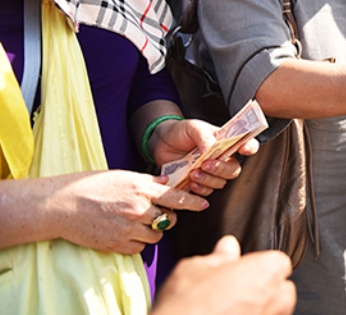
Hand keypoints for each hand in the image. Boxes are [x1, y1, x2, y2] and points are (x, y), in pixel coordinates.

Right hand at [48, 169, 209, 253]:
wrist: (63, 205)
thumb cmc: (92, 186)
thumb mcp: (123, 176)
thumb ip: (148, 181)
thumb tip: (167, 182)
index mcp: (142, 189)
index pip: (176, 197)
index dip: (193, 202)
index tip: (204, 204)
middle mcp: (139, 209)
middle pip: (170, 219)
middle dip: (168, 217)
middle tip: (157, 213)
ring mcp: (128, 228)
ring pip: (157, 235)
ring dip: (153, 230)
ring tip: (136, 222)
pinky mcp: (118, 244)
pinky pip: (140, 247)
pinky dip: (137, 242)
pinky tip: (125, 232)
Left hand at [150, 119, 259, 195]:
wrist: (161, 143)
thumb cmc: (181, 132)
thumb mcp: (192, 127)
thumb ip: (204, 136)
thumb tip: (211, 149)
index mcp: (226, 142)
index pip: (246, 144)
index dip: (250, 147)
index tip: (244, 149)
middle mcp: (222, 158)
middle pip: (234, 170)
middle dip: (222, 169)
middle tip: (206, 165)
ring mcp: (211, 172)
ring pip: (220, 183)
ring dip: (208, 180)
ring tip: (193, 173)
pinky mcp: (199, 183)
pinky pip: (206, 192)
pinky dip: (200, 189)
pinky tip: (191, 183)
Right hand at [151, 235, 295, 314]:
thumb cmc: (186, 306)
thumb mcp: (195, 268)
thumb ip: (219, 256)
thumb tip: (228, 247)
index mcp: (266, 270)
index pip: (278, 262)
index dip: (259, 266)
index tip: (244, 270)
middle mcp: (276, 298)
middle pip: (281, 290)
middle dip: (264, 290)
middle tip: (235, 292)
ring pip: (274, 312)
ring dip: (258, 309)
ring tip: (229, 309)